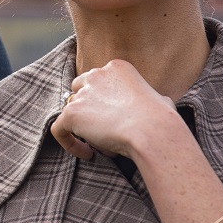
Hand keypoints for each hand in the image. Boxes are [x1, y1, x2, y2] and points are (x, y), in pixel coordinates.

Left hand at [51, 59, 180, 160]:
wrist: (152, 131)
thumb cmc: (162, 120)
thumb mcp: (162, 100)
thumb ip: (152, 98)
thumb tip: (161, 104)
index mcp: (117, 68)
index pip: (99, 80)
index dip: (104, 101)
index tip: (116, 119)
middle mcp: (97, 75)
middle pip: (80, 89)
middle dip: (89, 108)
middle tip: (105, 130)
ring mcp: (82, 93)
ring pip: (73, 111)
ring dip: (84, 128)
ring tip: (104, 146)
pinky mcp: (71, 113)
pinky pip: (59, 129)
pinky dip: (68, 142)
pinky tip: (87, 154)